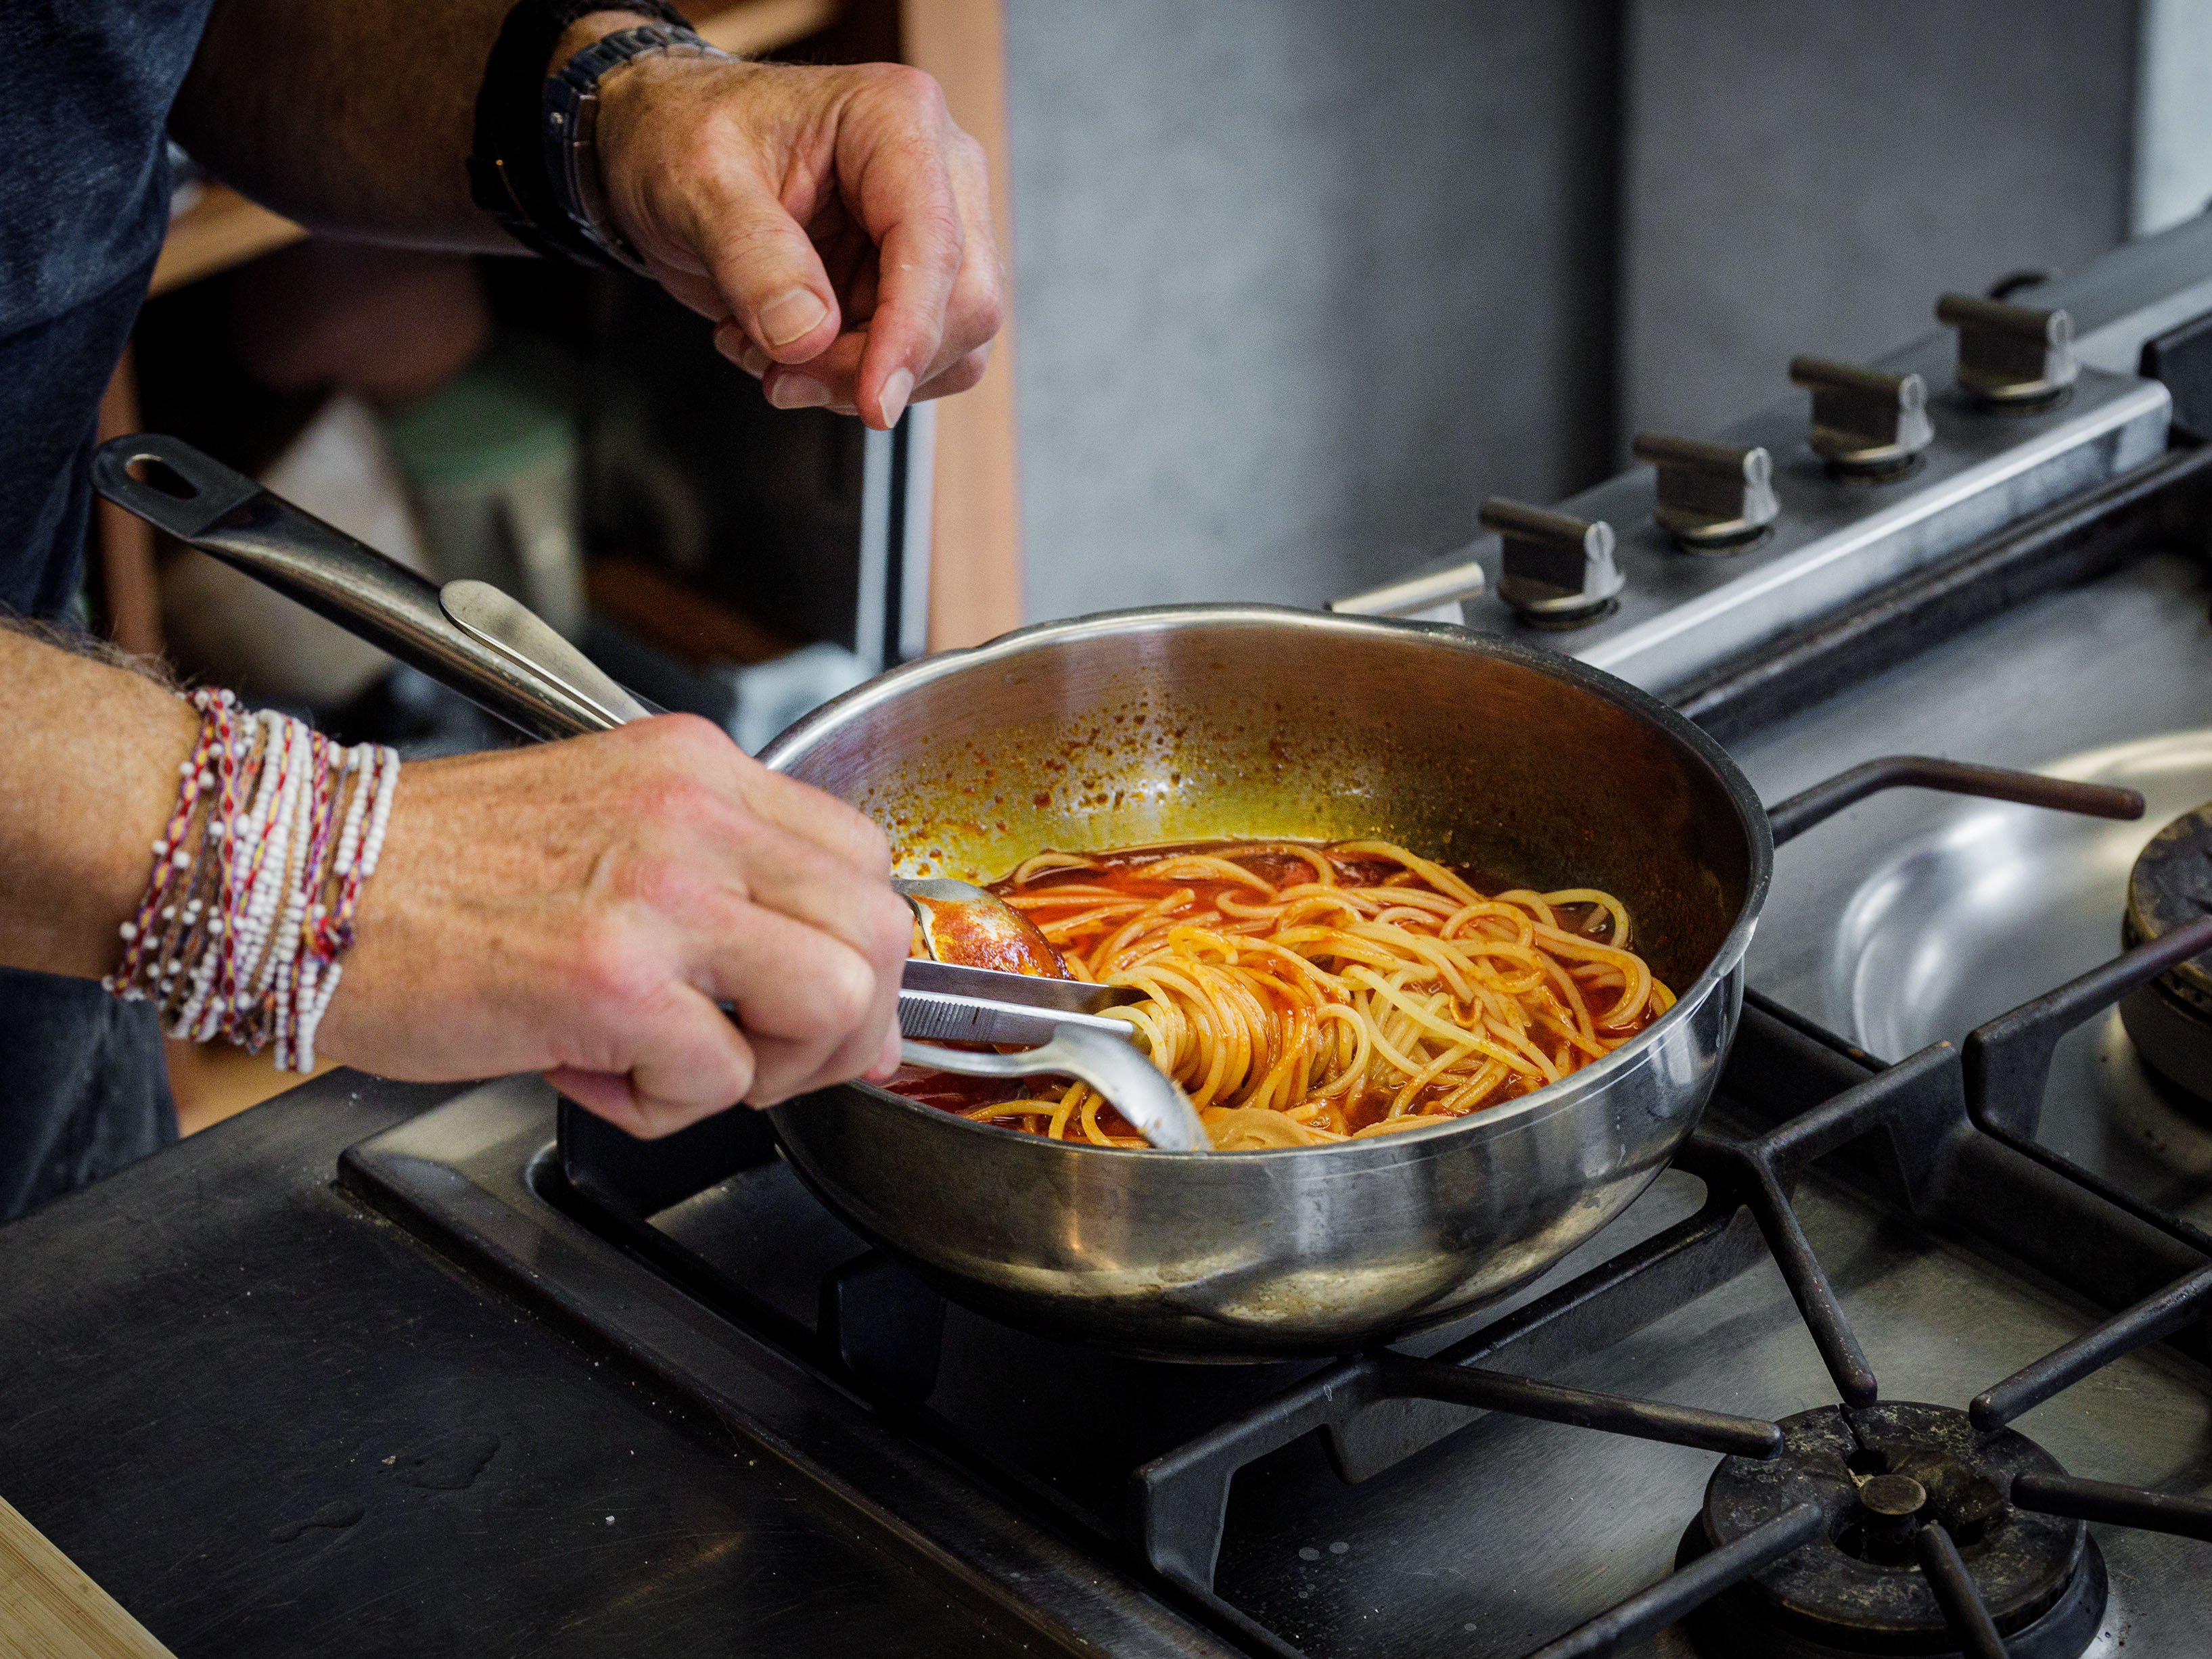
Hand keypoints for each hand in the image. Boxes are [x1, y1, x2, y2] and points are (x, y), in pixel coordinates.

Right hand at [316, 715, 912, 1137]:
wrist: (304, 882)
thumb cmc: (436, 873)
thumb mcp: (610, 831)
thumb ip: (728, 891)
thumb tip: (844, 1001)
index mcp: (701, 770)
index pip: (867, 858)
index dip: (866, 955)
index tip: (829, 1009)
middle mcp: (696, 816)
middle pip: (878, 931)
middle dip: (842, 1026)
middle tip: (760, 1056)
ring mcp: (661, 893)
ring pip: (835, 999)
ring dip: (771, 1066)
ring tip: (678, 1061)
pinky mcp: (612, 979)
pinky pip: (719, 1076)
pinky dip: (665, 1107)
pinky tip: (589, 1066)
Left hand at [590, 54, 1004, 428]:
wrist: (667, 148)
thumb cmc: (681, 136)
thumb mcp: (693, 183)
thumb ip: (752, 256)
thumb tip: (808, 334)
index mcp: (895, 119)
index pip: (935, 243)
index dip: (910, 333)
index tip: (870, 402)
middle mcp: (938, 172)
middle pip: (964, 304)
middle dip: (872, 364)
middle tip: (780, 376)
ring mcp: (935, 231)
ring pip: (950, 348)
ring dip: (857, 380)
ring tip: (764, 353)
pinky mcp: (915, 283)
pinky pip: (917, 362)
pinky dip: (851, 379)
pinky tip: (783, 349)